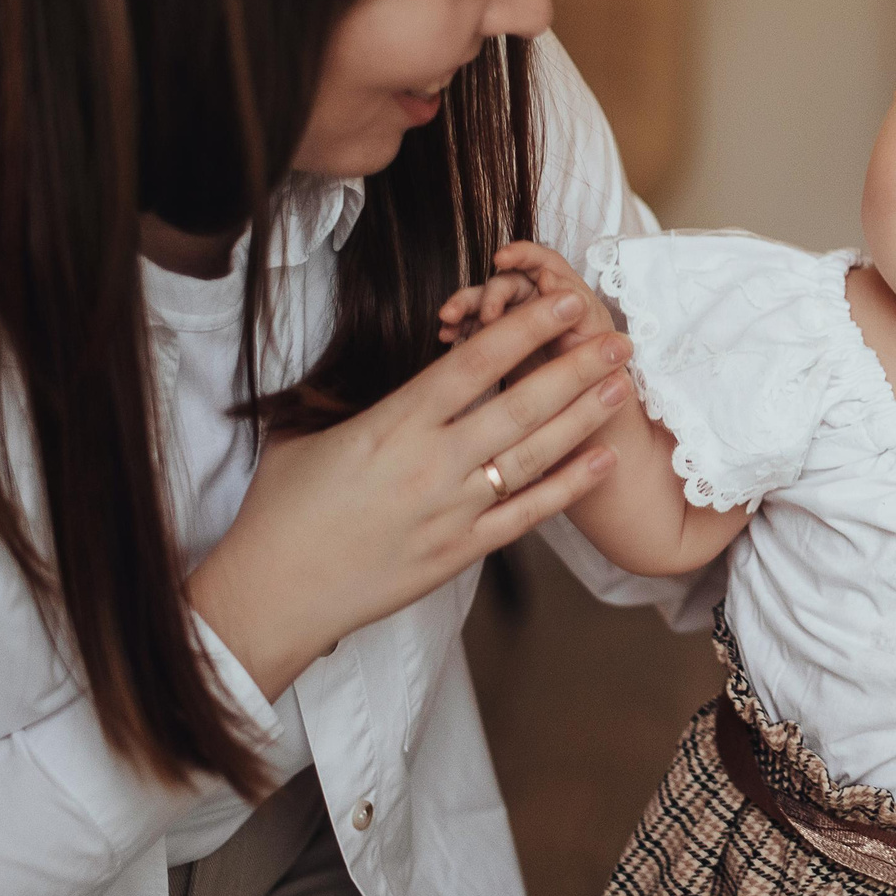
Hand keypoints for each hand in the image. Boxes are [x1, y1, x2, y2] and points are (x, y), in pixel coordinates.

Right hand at [190, 286, 633, 701]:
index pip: (473, 364)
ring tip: (622, 387)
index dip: (524, 329)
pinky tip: (601, 462)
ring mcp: (450, 511)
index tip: (563, 302)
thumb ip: (353, 395)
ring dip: (583, 419)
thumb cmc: (282, 509)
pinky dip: (568, 488)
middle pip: (519, 405)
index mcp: (392, 424)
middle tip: (619, 340)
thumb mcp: (305, 430)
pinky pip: (525, 516)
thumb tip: (375, 359)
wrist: (273, 593)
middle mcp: (429, 463)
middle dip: (576, 368)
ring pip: (533, 456)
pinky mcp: (459, 553)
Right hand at [439, 240, 612, 364]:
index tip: (502, 259)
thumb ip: (578, 306)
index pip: (542, 262)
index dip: (522, 254)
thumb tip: (547, 276)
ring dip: (465, 307)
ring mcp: (516, 322)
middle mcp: (539, 302)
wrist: (590, 411)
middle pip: (506, 283)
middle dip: (487, 293)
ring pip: (484, 304)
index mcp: (565, 294)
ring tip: (448, 321)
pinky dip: (459, 328)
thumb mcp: (596, 340)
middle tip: (482, 315)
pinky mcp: (498, 344)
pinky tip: (446, 336)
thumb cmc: (601, 374)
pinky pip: (474, 328)